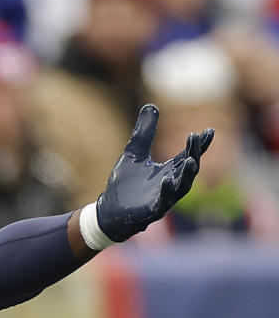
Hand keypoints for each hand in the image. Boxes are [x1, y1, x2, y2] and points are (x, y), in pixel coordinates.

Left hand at [96, 104, 213, 241]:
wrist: (108, 211)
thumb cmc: (124, 185)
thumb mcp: (133, 153)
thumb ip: (144, 132)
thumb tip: (151, 105)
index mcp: (169, 171)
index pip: (188, 155)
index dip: (199, 144)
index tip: (209, 130)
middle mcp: (170, 184)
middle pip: (189, 169)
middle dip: (194, 154)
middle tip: (196, 138)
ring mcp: (163, 199)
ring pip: (182, 187)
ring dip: (188, 174)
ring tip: (191, 161)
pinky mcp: (151, 211)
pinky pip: (163, 202)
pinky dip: (167, 191)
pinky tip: (167, 180)